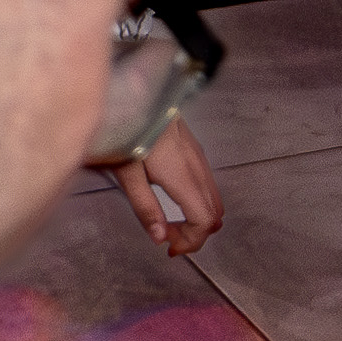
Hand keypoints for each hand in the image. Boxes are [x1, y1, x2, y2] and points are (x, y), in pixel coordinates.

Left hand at [106, 122, 223, 254]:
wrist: (137, 92)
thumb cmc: (127, 128)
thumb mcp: (127, 172)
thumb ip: (145, 207)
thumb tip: (160, 238)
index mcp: (182, 177)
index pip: (204, 220)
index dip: (191, 241)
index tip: (168, 247)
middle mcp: (197, 168)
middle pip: (214, 214)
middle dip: (194, 234)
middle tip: (167, 238)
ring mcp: (199, 158)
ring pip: (214, 200)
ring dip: (197, 219)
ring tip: (169, 222)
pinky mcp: (194, 151)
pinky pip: (207, 185)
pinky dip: (198, 203)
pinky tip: (174, 200)